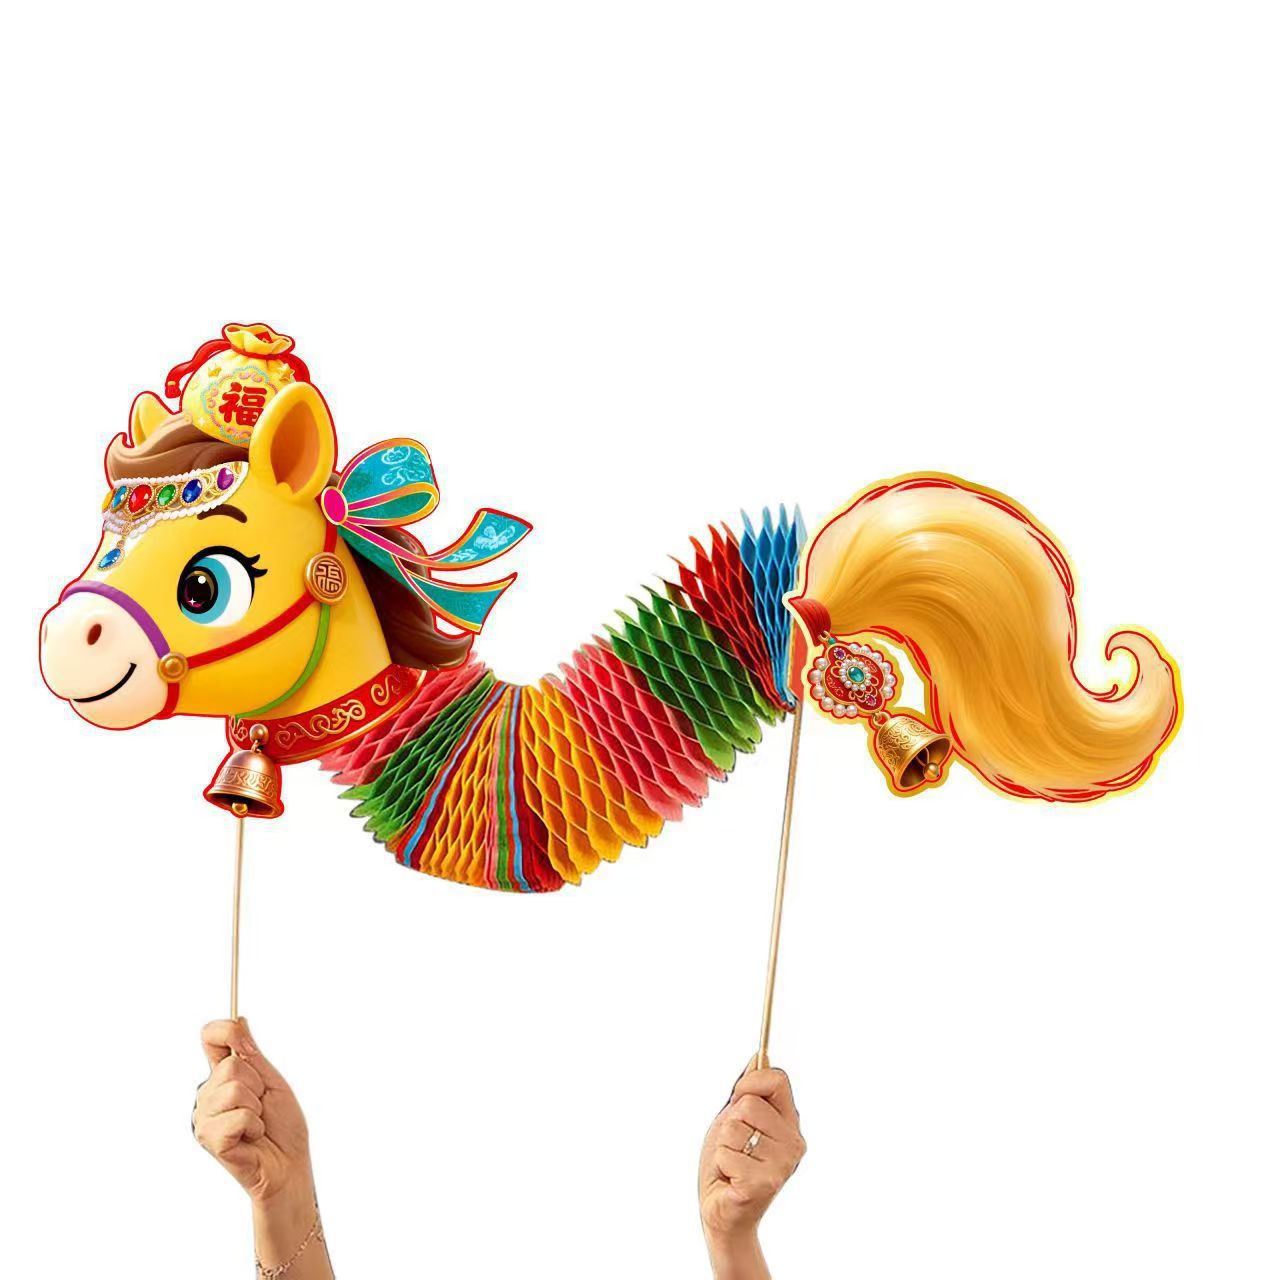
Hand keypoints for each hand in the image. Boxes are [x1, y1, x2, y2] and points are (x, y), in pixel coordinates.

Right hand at [193, 1019, 311, 1206]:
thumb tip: (239, 1018)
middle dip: (257, 1084)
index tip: (249, 1046)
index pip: (210, 1036)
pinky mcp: (209, 1139)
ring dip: (256, 1107)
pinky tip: (252, 1138)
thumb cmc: (282, 1125)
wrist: (289, 1164)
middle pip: (230, 1065)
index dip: (227, 1030)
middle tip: (261, 1107)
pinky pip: (238, 1116)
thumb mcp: (270, 1080)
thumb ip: (251, 1053)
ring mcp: (204, 1117)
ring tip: (257, 1124)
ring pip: (234, 1089)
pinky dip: (254, 1126)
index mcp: (220, 1077)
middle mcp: (206, 1095)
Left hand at [699, 1058, 805, 1275]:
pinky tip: (730, 1180)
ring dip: (723, 1146)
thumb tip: (758, 1056)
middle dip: (729, 1123)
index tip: (737, 1098)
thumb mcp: (735, 1120)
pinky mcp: (765, 1183)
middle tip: (735, 1147)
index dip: (749, 1083)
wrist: (722, 1213)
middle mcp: (793, 1142)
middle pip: (748, 1103)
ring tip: (732, 1165)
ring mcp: (782, 1164)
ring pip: (734, 1128)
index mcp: (790, 1123)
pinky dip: (720, 1165)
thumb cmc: (728, 1164)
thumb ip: (749, 1091)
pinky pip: (726, 1153)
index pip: (777, 1079)